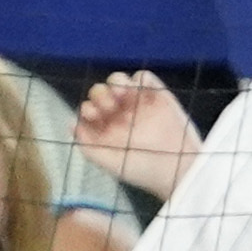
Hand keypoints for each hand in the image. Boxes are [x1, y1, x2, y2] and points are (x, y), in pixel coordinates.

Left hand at [72, 70, 204, 201]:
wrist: (178, 171)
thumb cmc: (145, 172)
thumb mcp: (110, 164)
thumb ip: (88, 146)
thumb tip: (72, 124)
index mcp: (109, 128)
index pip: (90, 108)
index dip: (89, 108)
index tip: (95, 117)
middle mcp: (123, 114)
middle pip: (102, 91)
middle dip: (100, 94)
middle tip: (109, 107)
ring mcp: (141, 105)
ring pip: (120, 80)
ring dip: (116, 83)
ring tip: (121, 94)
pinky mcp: (161, 97)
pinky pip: (145, 78)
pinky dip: (139, 79)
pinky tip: (138, 92)